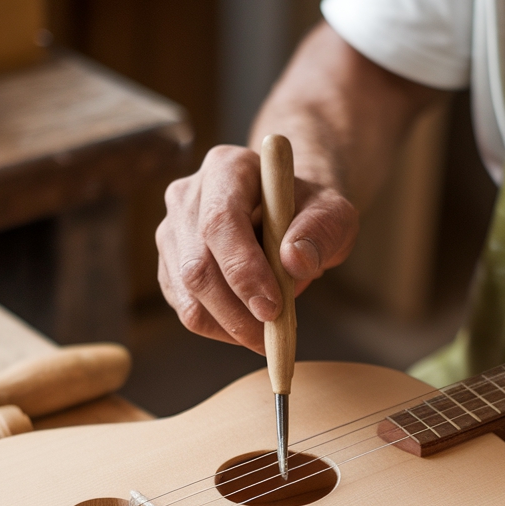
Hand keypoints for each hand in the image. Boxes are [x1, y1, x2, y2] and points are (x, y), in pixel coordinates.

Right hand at [156, 144, 357, 352]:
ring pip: (187, 294)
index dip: (243, 270)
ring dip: (228, 326)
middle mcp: (188, 197)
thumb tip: (295, 260)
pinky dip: (219, 328)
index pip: (220, 222)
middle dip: (236, 311)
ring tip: (267, 333)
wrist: (289, 218)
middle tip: (272, 336)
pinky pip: (187, 309)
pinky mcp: (170, 266)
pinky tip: (249, 325)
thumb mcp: (334, 213)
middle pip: (196, 266)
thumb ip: (322, 230)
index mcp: (227, 169)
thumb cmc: (310, 212)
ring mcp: (173, 233)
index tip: (273, 307)